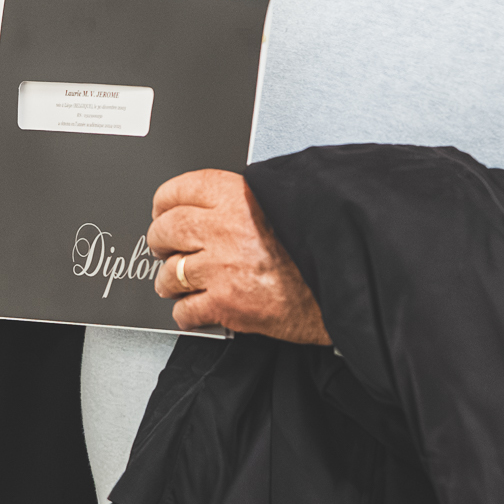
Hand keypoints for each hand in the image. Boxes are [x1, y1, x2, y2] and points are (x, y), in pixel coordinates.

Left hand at [144, 169, 327, 343]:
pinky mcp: (225, 305)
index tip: (161, 210)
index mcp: (239, 197)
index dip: (163, 202)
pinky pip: (185, 311)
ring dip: (169, 280)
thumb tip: (219, 202)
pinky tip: (194, 310)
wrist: (344, 285)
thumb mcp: (284, 203)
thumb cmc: (320, 247)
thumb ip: (248, 199)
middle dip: (159, 240)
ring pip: (169, 273)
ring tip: (176, 282)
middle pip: (166, 230)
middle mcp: (224, 229)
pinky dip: (185, 313)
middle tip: (162, 247)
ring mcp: (221, 268)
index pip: (179, 190)